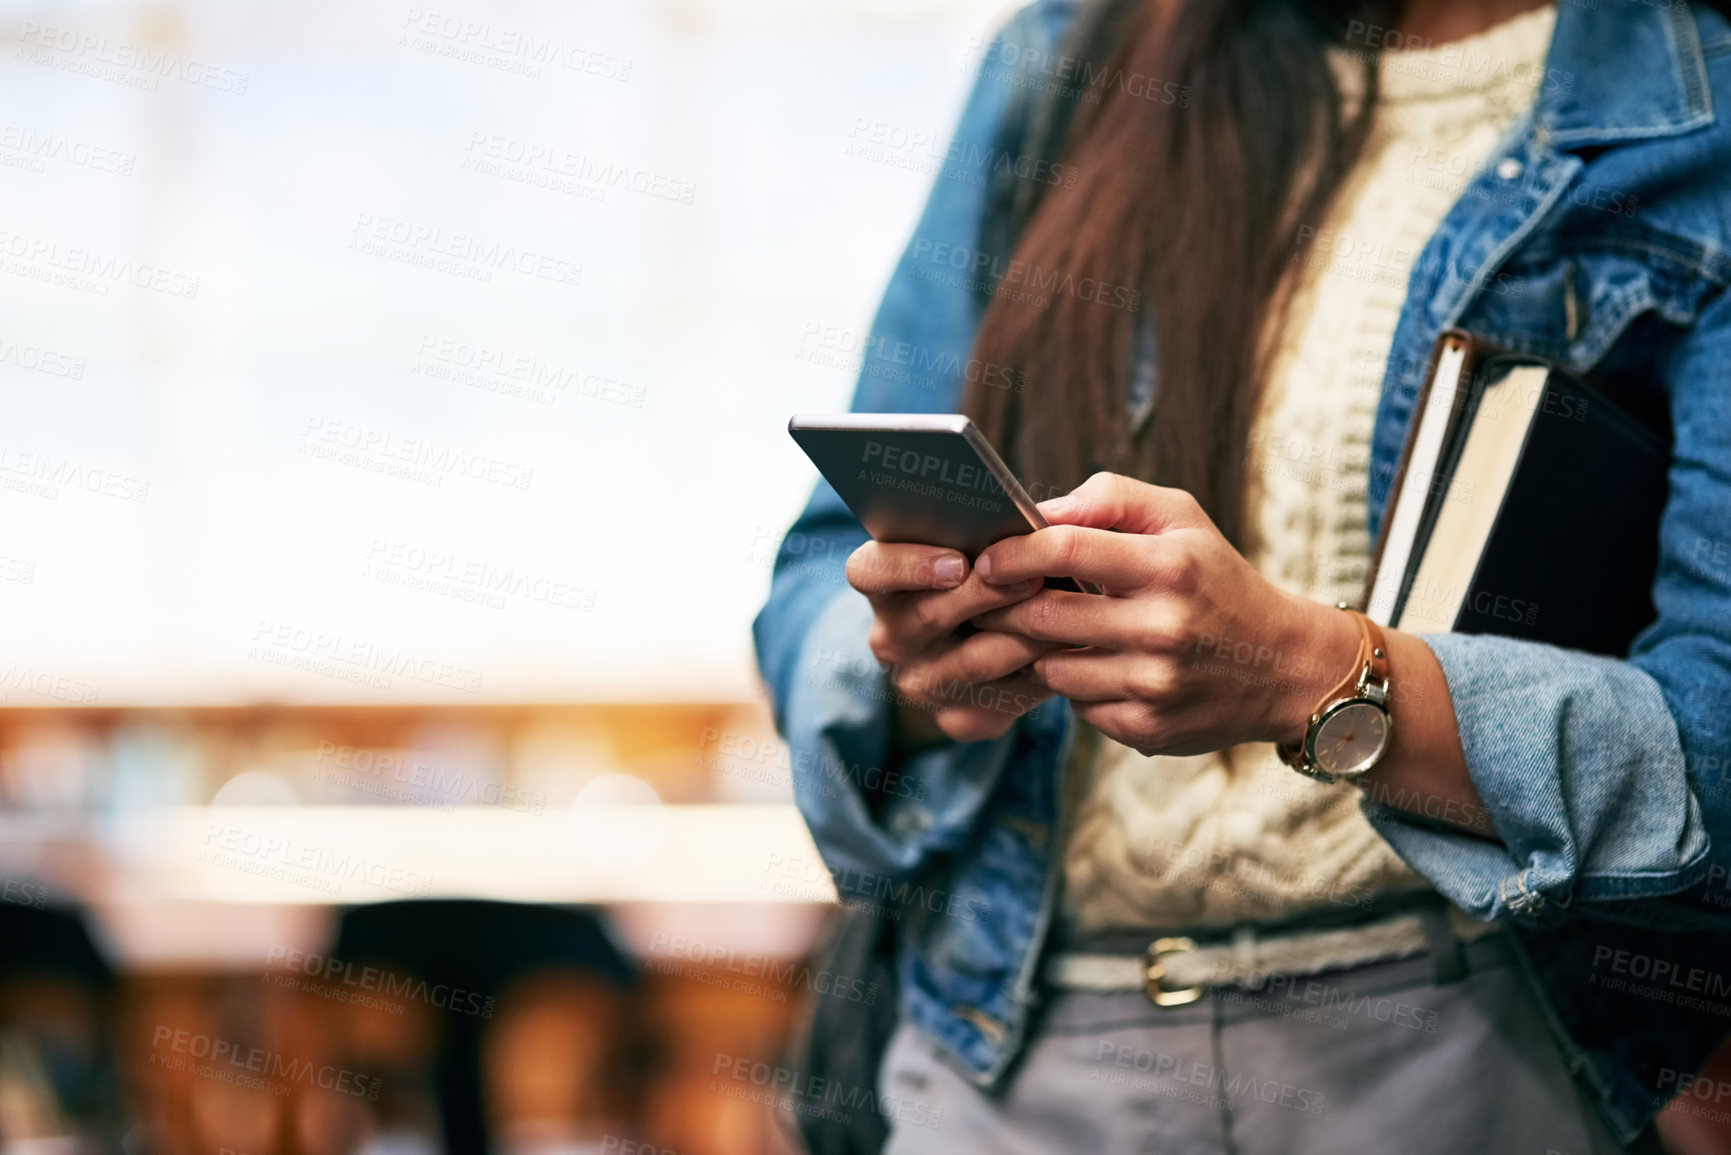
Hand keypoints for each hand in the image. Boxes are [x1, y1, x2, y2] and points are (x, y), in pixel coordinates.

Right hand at [846, 541, 1060, 747]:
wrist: (991, 645)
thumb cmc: (989, 572)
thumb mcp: (978, 541)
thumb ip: (993, 523)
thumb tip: (1044, 517)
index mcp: (882, 584)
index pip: (869, 571)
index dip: (908, 566)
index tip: (957, 563)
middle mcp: (891, 637)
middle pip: (929, 615)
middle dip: (986, 594)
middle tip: (1034, 577)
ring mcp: (921, 683)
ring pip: (974, 660)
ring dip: (1024, 633)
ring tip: (1067, 611)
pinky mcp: (958, 719)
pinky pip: (1002, 699)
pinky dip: (1039, 673)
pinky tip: (1067, 652)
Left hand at [970, 473, 1358, 756]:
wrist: (1285, 666)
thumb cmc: (1216, 578)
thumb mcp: (1181, 519)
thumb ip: (1109, 499)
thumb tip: (1039, 511)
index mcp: (1170, 566)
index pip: (1065, 549)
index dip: (1013, 553)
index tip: (987, 558)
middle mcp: (1163, 627)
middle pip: (1043, 615)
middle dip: (1004, 607)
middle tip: (988, 599)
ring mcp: (1154, 684)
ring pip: (1050, 667)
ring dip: (1038, 649)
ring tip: (1048, 631)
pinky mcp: (1146, 728)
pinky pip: (1076, 704)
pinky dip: (1073, 684)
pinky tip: (1092, 666)